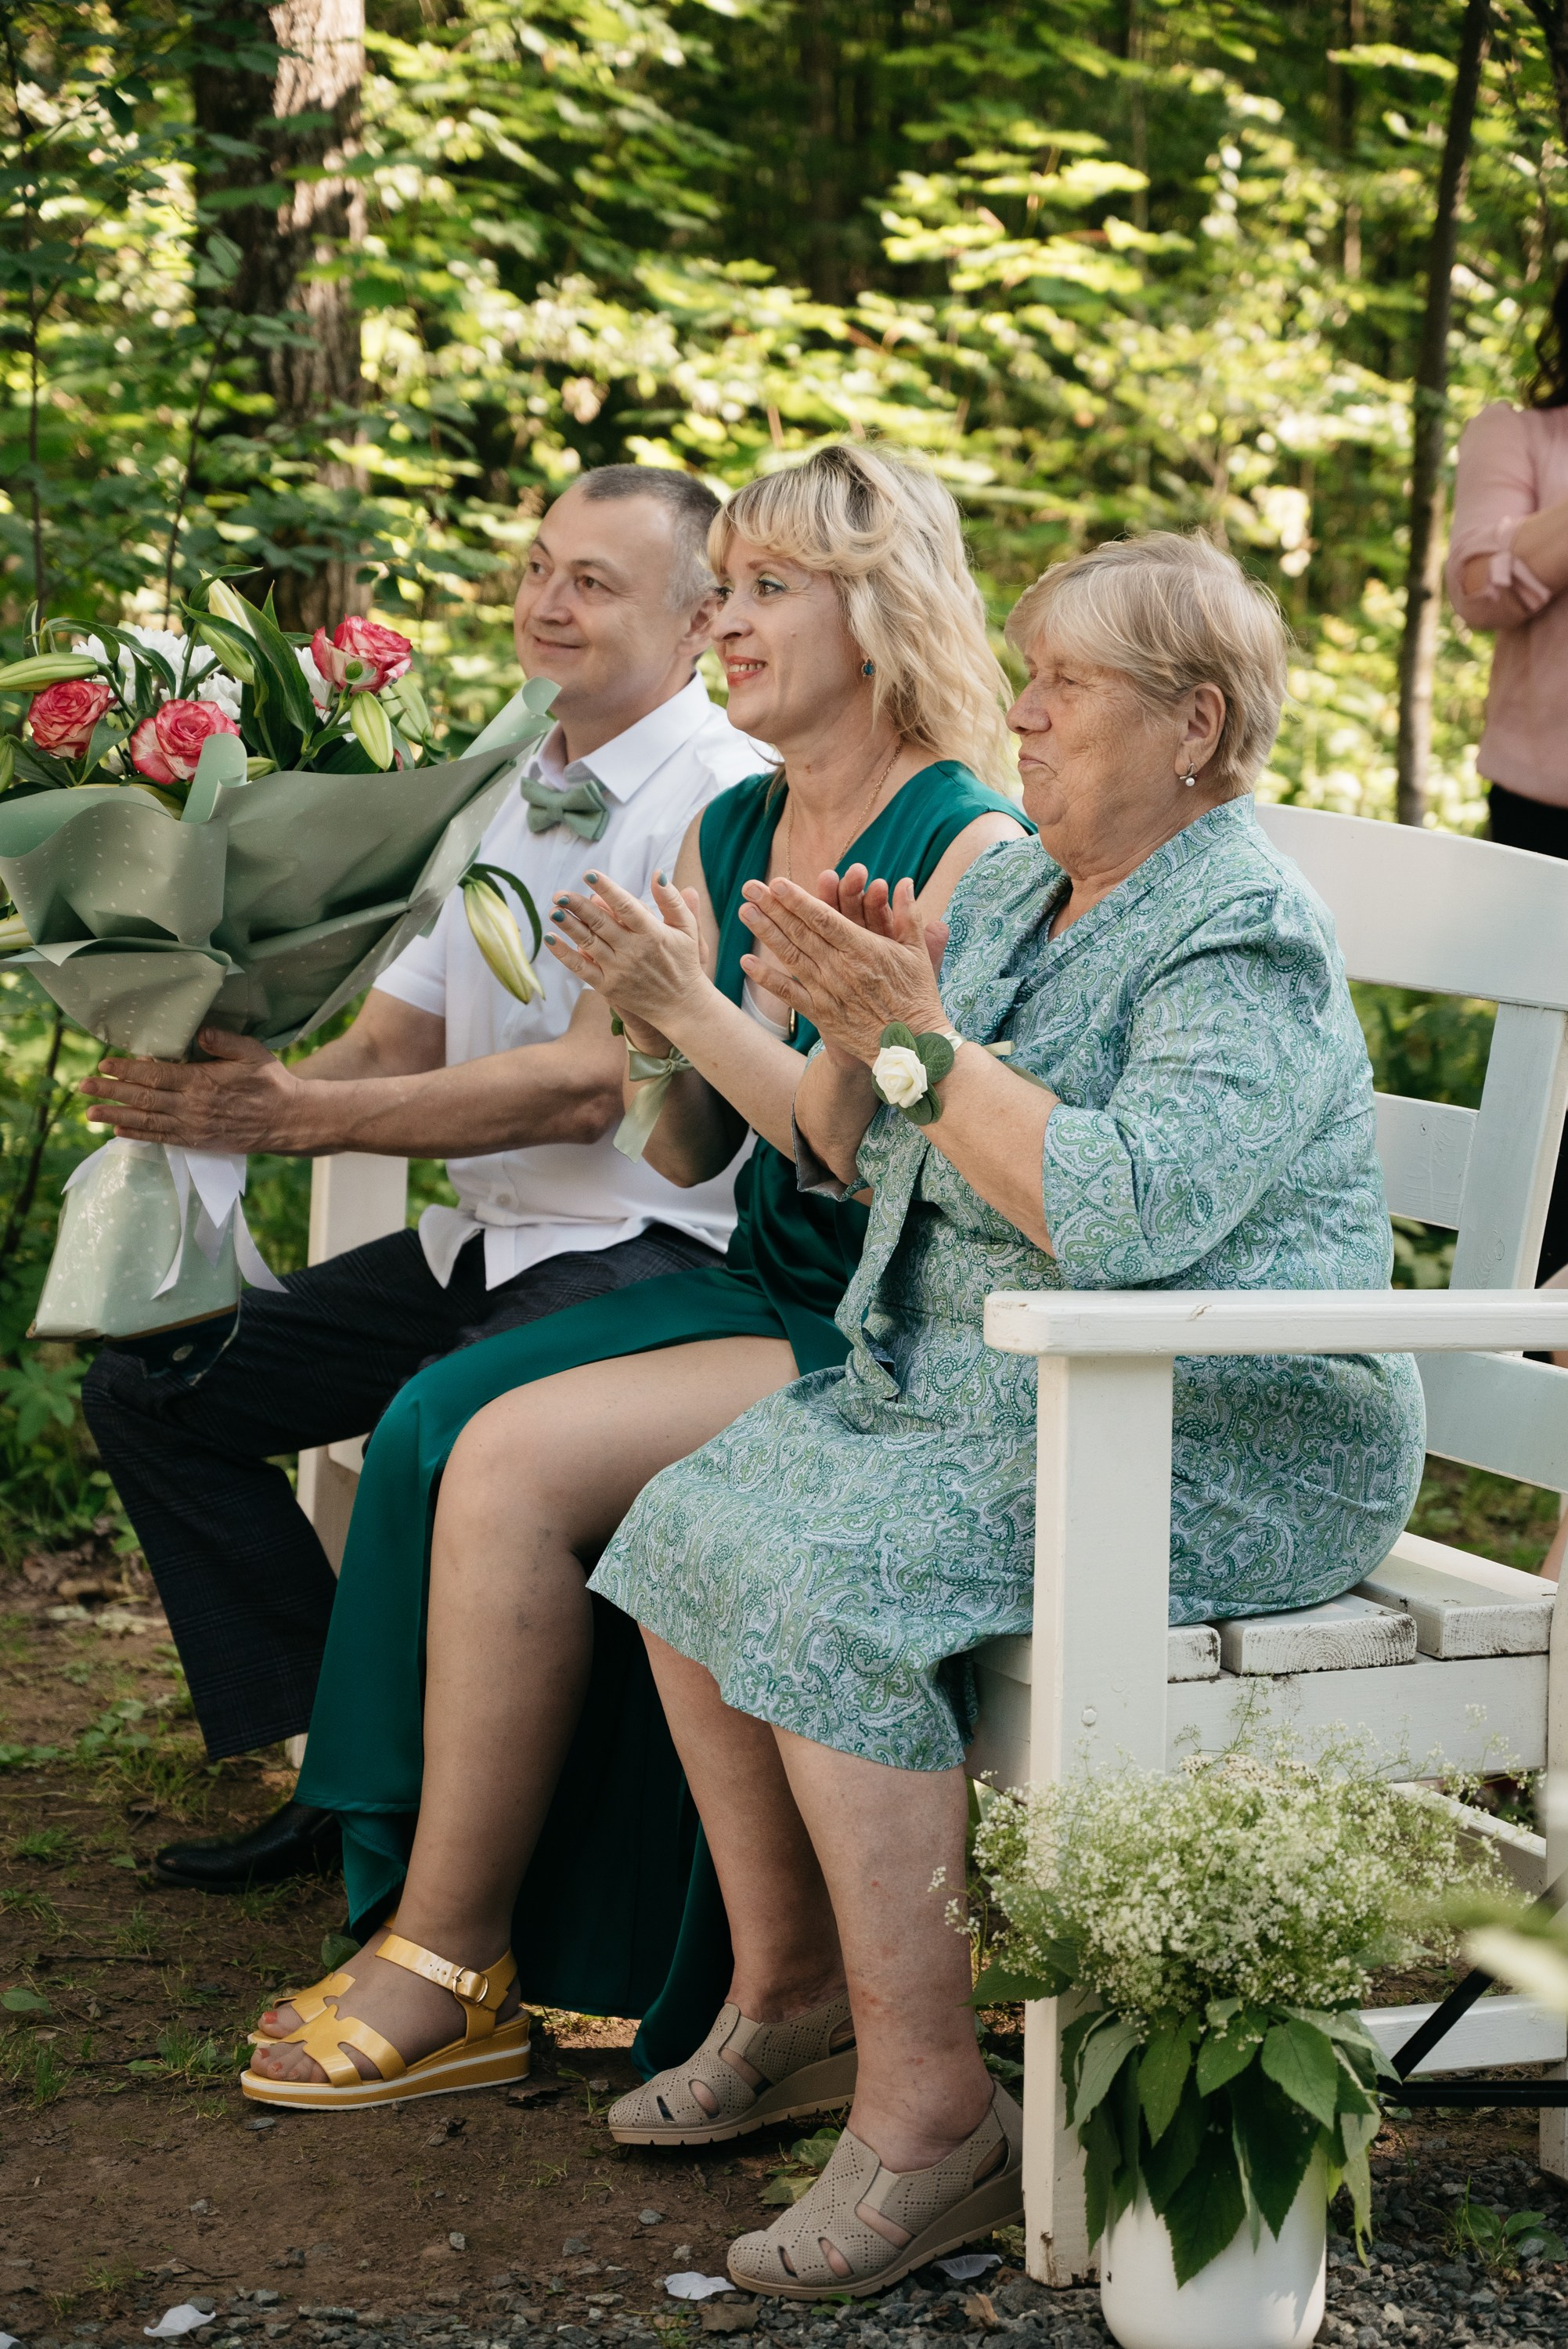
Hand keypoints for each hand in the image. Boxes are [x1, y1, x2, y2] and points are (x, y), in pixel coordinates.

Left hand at [78, 1029, 303, 1152]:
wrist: (289, 1120)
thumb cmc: (272, 1082)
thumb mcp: (253, 1052)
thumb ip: (225, 1041)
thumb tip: (200, 1031)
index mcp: (202, 1081)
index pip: (155, 1075)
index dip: (127, 1070)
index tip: (104, 1065)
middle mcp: (192, 1106)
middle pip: (142, 1098)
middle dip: (110, 1092)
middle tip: (84, 1087)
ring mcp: (193, 1127)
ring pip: (146, 1121)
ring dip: (115, 1117)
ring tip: (90, 1114)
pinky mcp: (198, 1142)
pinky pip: (161, 1138)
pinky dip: (138, 1135)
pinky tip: (119, 1132)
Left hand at [546, 869, 711, 1055]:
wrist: (682, 1007)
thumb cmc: (684, 963)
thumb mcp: (687, 929)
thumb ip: (672, 900)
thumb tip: (657, 873)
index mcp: (653, 933)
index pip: (626, 906)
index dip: (607, 889)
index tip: (589, 874)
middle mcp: (634, 951)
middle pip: (601, 923)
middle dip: (578, 906)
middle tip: (560, 893)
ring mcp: (619, 970)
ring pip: (588, 943)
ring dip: (568, 926)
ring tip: (554, 910)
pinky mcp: (609, 987)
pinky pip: (582, 968)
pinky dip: (564, 954)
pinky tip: (550, 939)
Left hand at [737, 873, 947, 1064]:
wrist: (912, 1047)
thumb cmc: (918, 996)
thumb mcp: (918, 952)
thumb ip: (909, 915)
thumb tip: (905, 882)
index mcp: (863, 949)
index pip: (823, 918)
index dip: (798, 899)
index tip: (777, 883)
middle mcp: (840, 968)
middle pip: (800, 932)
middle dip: (773, 907)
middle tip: (750, 887)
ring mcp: (827, 991)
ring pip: (790, 956)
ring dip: (765, 932)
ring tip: (745, 911)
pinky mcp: (821, 1014)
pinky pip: (788, 994)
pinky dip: (766, 978)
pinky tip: (746, 962)